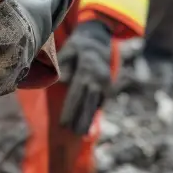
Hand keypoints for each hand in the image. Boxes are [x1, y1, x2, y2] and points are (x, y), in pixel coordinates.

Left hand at [57, 20, 112, 134]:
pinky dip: (95, 112)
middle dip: (80, 119)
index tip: (64, 123)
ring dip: (89, 119)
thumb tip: (63, 81)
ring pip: (96, 104)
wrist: (99, 37)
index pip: (76, 94)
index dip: (70, 110)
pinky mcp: (109, 85)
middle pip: (88, 103)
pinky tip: (88, 124)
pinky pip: (101, 101)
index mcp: (86, 69)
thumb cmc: (78, 45)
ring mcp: (105, 82)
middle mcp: (98, 78)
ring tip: (81, 134)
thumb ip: (64, 64)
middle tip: (73, 135)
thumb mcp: (68, 49)